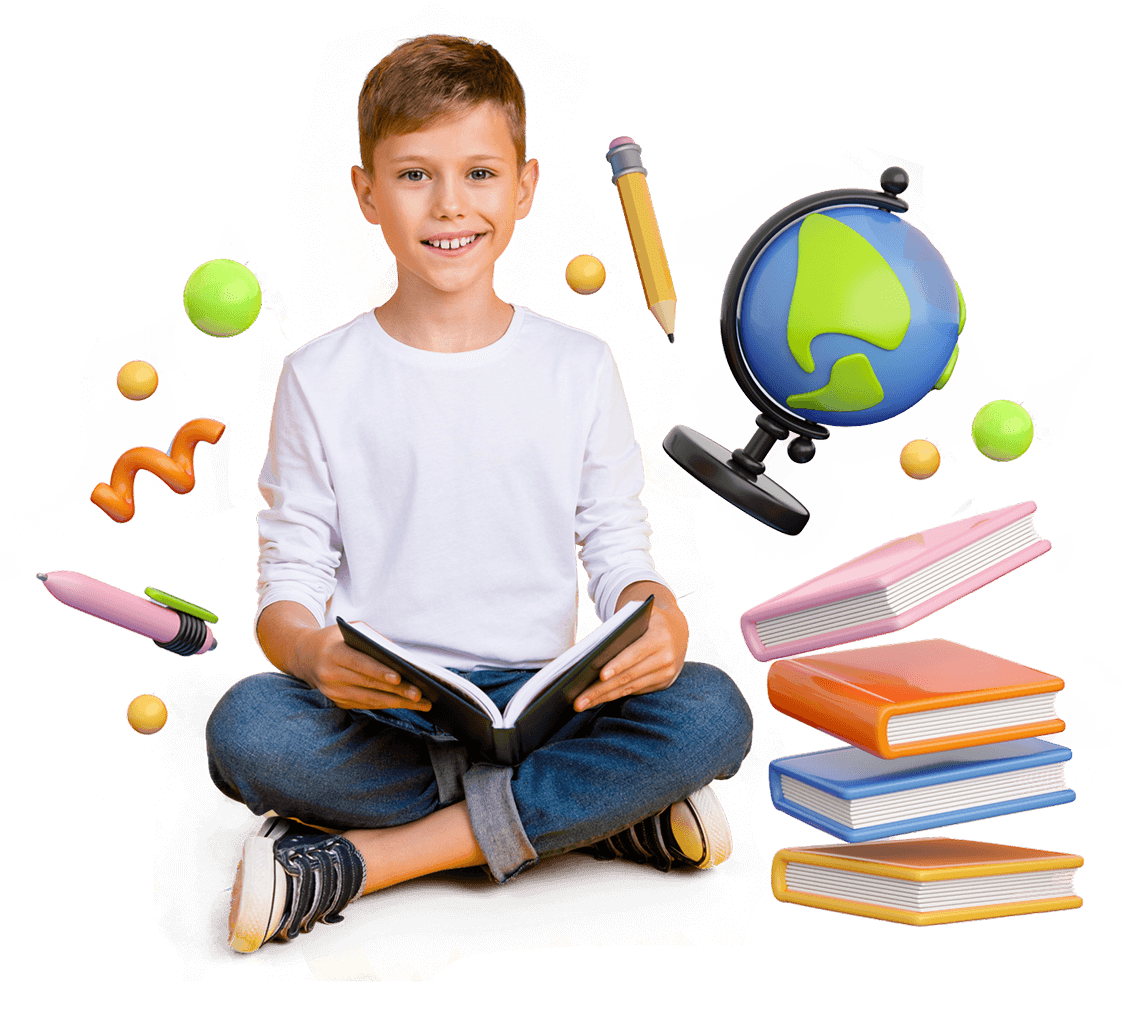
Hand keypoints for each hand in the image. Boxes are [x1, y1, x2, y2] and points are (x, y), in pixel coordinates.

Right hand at [293, 622, 432, 712]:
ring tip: (420, 703)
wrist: (304, 655)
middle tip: (420, 695)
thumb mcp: (352, 631)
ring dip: (397, 703)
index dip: (380, 672)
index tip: (400, 678)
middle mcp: (330, 675)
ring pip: (370, 700)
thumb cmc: (335, 639)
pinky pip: (366, 705)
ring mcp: (333, 692)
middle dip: (396, 691)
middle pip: (369, 685)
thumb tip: (402, 657)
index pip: (360, 664)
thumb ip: (375, 641)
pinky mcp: (338, 702)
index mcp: (333, 653)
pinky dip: (387, 704)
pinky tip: (405, 704)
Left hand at [574, 596, 688, 711]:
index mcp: (660, 636)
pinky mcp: (663, 683)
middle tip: (578, 700)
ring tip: (582, 704)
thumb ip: (621, 626)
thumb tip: (593, 650)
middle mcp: (666, 657)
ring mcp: (666, 673)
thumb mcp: (638, 614)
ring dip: (604, 697)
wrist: (677, 630)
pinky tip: (597, 699)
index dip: (618, 665)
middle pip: (629, 676)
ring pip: (630, 688)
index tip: (600, 676)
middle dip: (601, 689)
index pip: (636, 653)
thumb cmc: (647, 620)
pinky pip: (635, 691)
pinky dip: (615, 695)